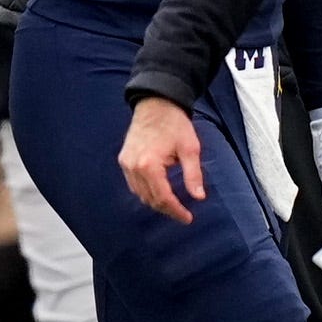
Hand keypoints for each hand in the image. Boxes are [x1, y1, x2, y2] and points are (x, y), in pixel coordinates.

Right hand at [120, 95, 205, 222]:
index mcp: (149, 164)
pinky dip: (145, 192)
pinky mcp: (124, 158)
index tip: (188, 218)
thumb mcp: (190, 149)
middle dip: (167, 209)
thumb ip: (193, 175)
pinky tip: (158, 192)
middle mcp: (133, 166)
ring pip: (139, 193)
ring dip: (155, 202)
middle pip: (150, 198)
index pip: (163, 197)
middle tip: (183, 214)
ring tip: (172, 205)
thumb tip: (198, 197)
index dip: (176, 211)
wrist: (154, 103)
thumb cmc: (174, 124)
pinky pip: (133, 184)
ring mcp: (126, 162)